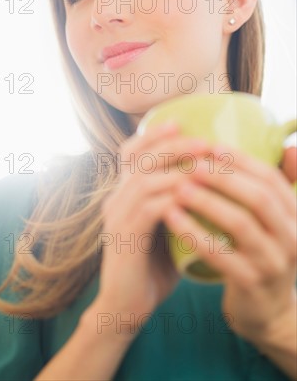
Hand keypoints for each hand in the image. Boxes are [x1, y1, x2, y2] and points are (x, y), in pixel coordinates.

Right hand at [94, 122, 211, 339]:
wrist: (124, 307)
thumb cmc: (150, 266)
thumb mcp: (163, 226)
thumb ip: (173, 203)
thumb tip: (203, 180)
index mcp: (122, 194)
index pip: (129, 154)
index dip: (151, 135)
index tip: (178, 122)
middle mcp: (115, 199)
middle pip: (139, 160)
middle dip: (172, 145)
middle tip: (203, 141)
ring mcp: (117, 217)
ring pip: (144, 179)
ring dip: (178, 169)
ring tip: (206, 164)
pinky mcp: (124, 236)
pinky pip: (149, 208)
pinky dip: (173, 198)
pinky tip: (194, 196)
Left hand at [161, 143, 296, 344]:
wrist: (267, 310)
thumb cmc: (262, 253)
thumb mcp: (275, 222)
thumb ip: (275, 188)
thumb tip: (290, 147)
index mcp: (296, 215)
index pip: (272, 179)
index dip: (242, 160)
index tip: (211, 147)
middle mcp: (292, 237)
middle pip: (259, 198)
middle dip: (223, 178)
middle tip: (191, 165)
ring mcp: (273, 263)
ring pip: (240, 224)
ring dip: (207, 202)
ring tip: (179, 188)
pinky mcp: (251, 283)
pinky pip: (219, 254)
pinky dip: (194, 233)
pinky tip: (172, 218)